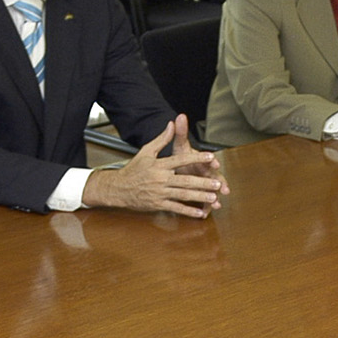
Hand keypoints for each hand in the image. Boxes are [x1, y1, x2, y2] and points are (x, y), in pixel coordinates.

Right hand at [82, 116, 226, 216]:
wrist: (119, 188)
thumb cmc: (134, 169)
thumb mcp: (146, 151)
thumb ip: (162, 139)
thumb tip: (172, 123)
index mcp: (159, 165)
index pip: (181, 160)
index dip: (197, 158)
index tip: (211, 157)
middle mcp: (160, 179)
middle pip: (185, 180)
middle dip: (203, 183)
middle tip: (218, 183)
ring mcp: (159, 193)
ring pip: (183, 195)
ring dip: (199, 197)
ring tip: (213, 197)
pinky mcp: (158, 204)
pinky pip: (176, 208)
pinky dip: (188, 211)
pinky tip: (200, 213)